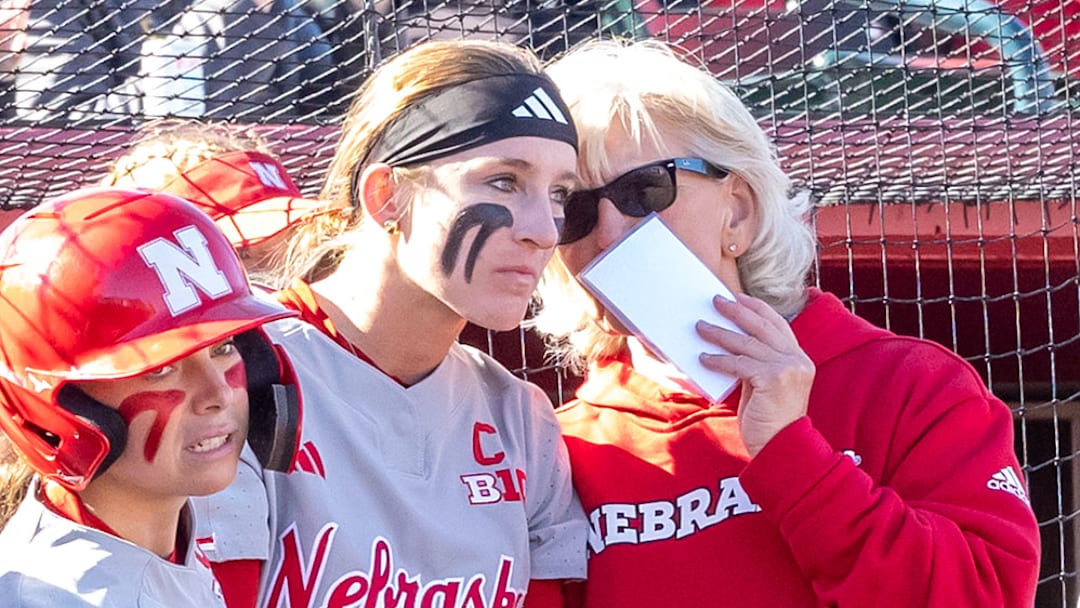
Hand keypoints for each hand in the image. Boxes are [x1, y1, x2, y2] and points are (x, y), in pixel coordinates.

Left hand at [697, 293, 814, 456]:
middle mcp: (797, 360)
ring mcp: (788, 368)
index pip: (778, 325)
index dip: (758, 309)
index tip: (739, 298)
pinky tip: (703, 358)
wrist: (781, 448)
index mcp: (799, 359)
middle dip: (737, 311)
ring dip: (720, 333)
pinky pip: (739, 363)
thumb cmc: (768, 421)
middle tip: (715, 301)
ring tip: (700, 326)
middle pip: (763, 326)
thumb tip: (730, 344)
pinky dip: (718, 359)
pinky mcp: (773, 379)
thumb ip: (758, 364)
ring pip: (747, 343)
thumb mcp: (767, 386)